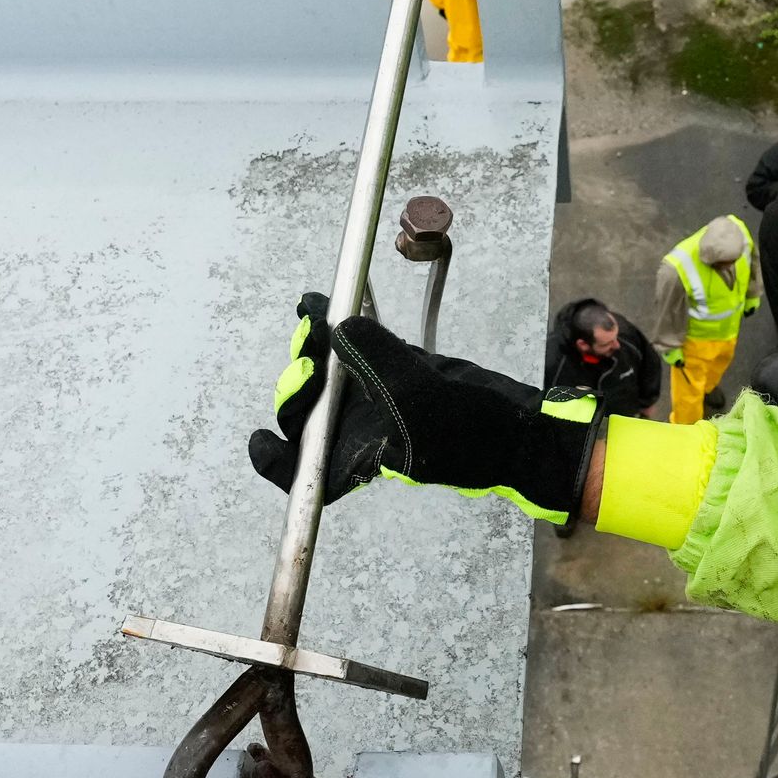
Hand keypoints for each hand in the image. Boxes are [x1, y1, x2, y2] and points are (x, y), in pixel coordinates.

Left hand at [254, 292, 598, 522]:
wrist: (518, 428)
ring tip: (312, 318)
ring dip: (316, 351)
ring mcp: (377, 407)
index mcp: (355, 457)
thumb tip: (335, 325)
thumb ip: (374, 357)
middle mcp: (358, 435)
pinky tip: (333, 307)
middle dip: (298, 380)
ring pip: (329, 381)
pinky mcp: (397, 380)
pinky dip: (344, 333)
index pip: (300, 470)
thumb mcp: (417, 394)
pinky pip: (360, 356)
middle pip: (307, 413)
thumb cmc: (471, 432)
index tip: (259, 436)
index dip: (272, 458)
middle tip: (305, 348)